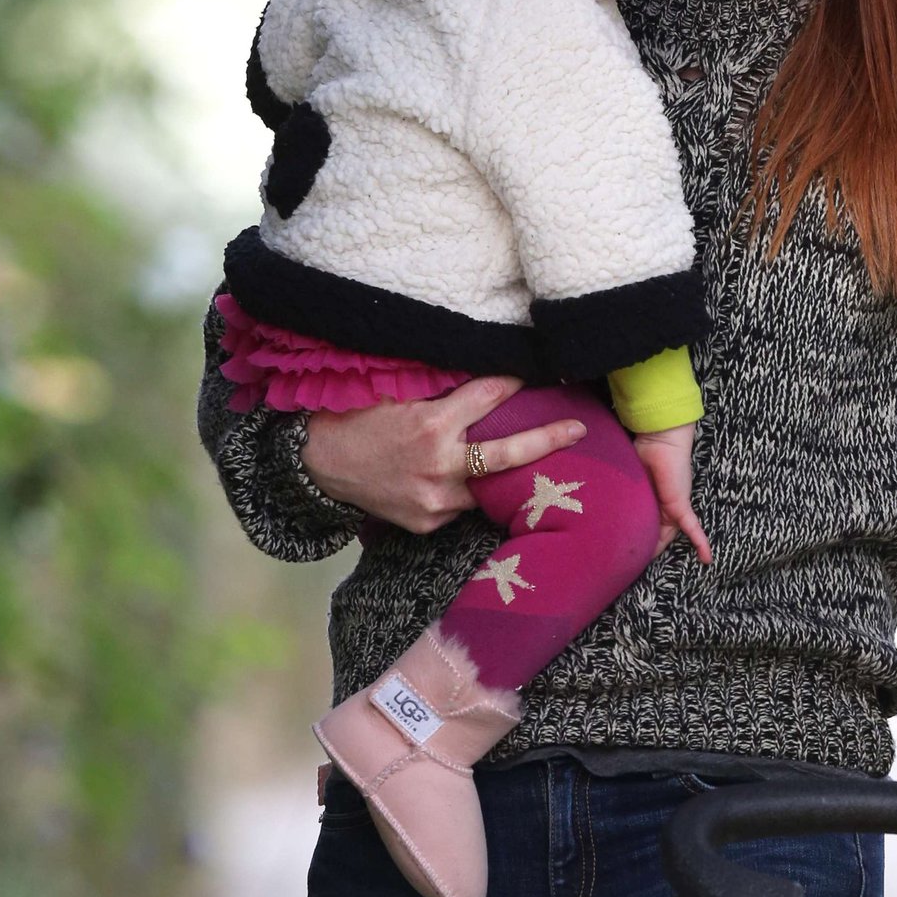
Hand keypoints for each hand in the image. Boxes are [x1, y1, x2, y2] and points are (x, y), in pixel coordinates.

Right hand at [299, 377, 586, 534]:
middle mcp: (440, 466)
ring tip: (530, 464)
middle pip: (509, 453)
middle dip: (548, 440)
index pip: (489, 396)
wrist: (317, 464)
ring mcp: (435, 500)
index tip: (533, 373)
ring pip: (486, 486)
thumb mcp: (395, 393)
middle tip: (579, 429)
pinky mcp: (427, 523)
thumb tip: (482, 375)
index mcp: (432, 426)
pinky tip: (462, 482)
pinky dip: (464, 491)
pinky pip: (459, 506)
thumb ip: (440, 390)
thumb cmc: (354, 419)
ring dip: (503, 474)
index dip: (513, 382)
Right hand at [631, 424, 711, 564]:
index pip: (643, 526)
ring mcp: (673, 507)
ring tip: (647, 569)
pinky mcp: (680, 506)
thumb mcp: (626, 481)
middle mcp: (662, 506)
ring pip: (668, 537)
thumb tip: (598, 511)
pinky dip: (700, 543)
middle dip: (645, 550)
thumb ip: (620, 496)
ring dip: (660, 552)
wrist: (658, 439)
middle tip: (627, 565)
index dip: (635, 539)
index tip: (622, 553)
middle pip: (655, 535)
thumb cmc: (639, 453)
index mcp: (649, 501)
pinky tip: (706, 559)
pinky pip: (692, 529)